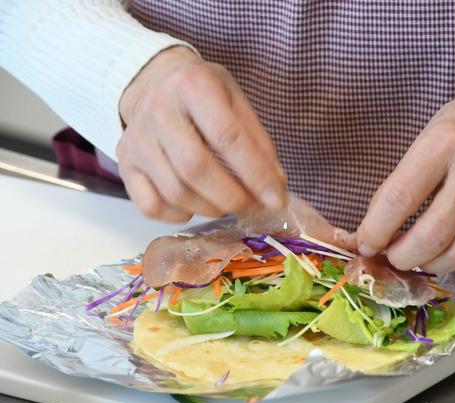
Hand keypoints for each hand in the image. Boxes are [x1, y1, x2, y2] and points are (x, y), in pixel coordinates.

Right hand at [117, 46, 286, 221]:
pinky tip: (196, 204)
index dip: (255, 173)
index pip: (227, 137)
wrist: (153, 81)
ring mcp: (136, 138)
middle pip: (195, 168)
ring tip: (228, 203)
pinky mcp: (124, 162)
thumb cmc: (202, 93)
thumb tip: (276, 189)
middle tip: (251, 205)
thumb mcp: (235, 101)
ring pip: (174, 192)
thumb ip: (258, 142)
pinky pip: (150, 205)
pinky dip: (179, 215)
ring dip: (210, 208)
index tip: (276, 198)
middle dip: (231, 197)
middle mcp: (158, 110)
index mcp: (192, 85)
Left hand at [357, 94, 454, 272]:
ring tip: (419, 255)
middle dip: (401, 257)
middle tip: (392, 257)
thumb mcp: (424, 140)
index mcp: (444, 144)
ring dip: (429, 265)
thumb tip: (369, 235)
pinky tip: (451, 250)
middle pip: (431, 237)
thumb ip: (398, 184)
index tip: (365, 244)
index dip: (376, 230)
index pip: (400, 198)